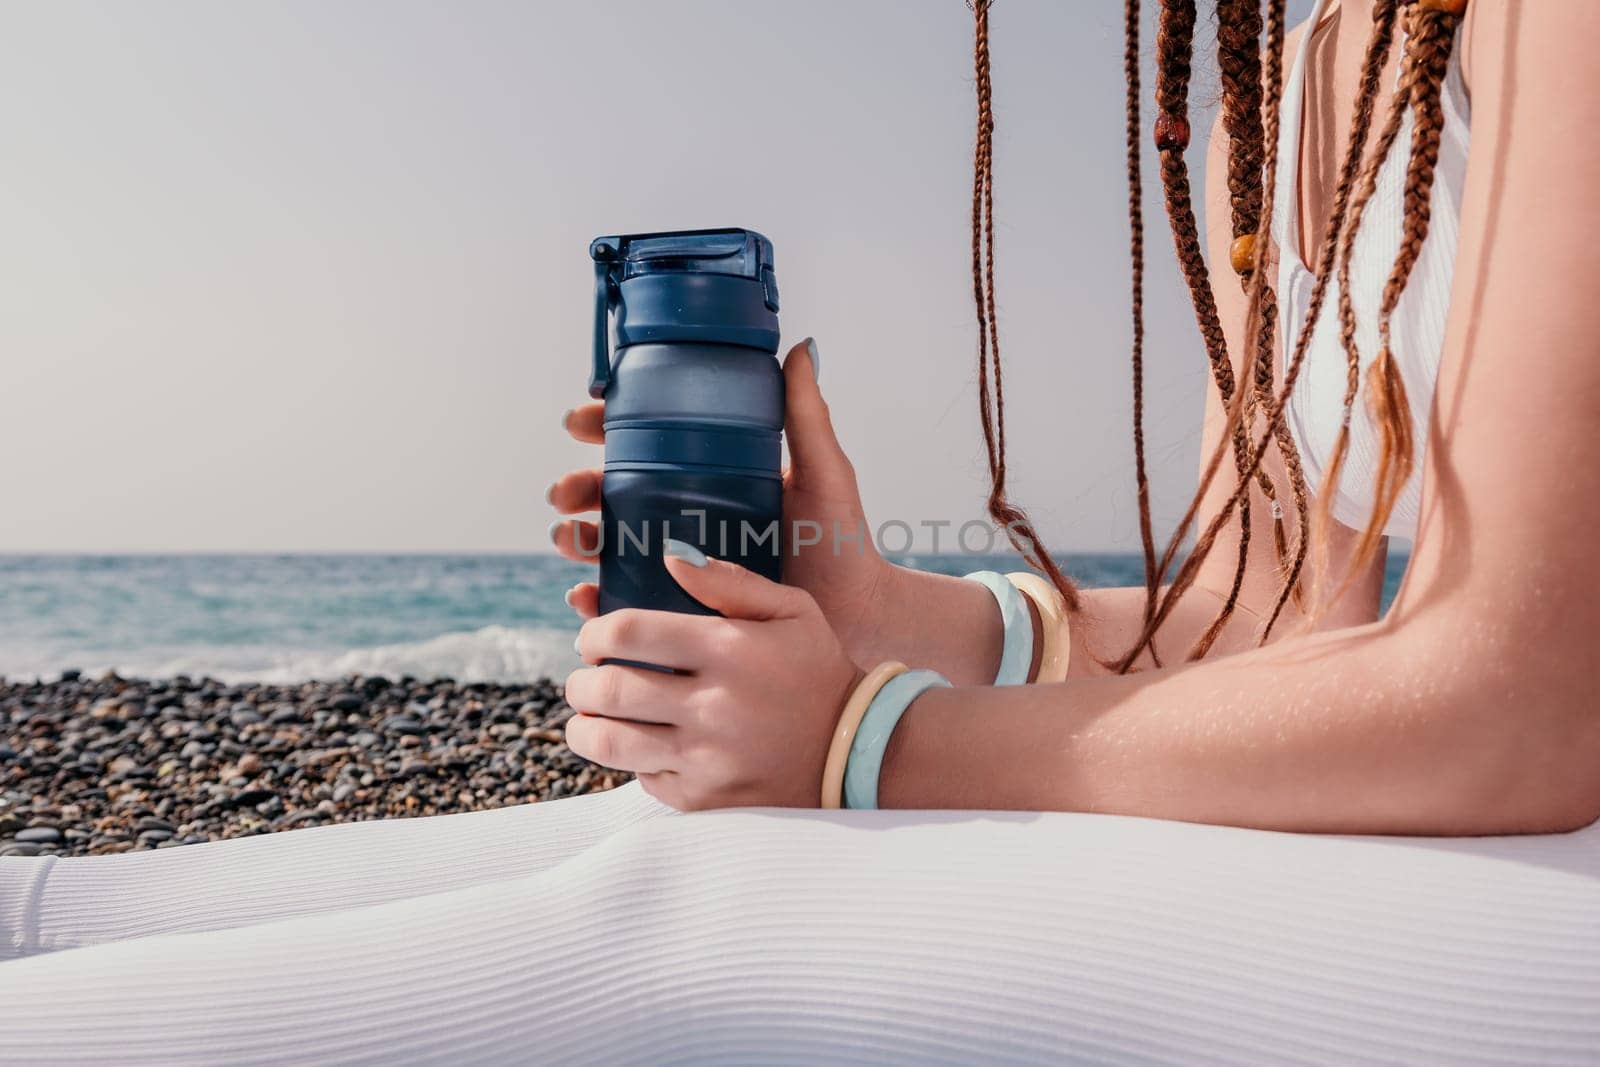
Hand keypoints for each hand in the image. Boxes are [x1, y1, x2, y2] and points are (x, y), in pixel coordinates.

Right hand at [547, 338, 894, 648]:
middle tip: (565, 494)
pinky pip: (626, 600)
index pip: (644, 441)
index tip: (583, 419)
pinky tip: (585, 594)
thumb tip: (801, 347)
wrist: (857, 612)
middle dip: (576, 488)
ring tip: (569, 538)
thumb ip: (806, 415)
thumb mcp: (821, 470)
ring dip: (575, 539)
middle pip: (610, 493)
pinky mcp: (682, 607)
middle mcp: (686, 514)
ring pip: (607, 544)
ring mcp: (680, 563)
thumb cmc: (841, 539)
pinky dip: (596, 597)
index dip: (605, 426)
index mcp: (709, 474)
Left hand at [564, 542, 863, 809]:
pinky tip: (642, 744)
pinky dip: (631, 760)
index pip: (629, 632)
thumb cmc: (816, 671)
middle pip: (609, 689)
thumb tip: (670, 556)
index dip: (594, 631)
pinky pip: (644, 777)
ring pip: (612, 741)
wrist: (856, 751)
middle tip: (584, 677)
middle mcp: (714, 706)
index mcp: (730, 650)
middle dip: (581, 680)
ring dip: (584, 726)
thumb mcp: (792, 610)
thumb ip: (730, 581)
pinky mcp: (706, 800)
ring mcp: (708, 758)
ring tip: (587, 716)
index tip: (592, 637)